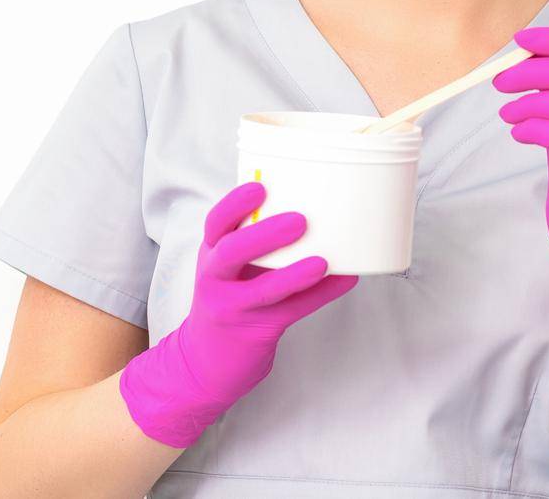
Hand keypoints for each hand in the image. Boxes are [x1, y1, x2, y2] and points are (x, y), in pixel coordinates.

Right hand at [118, 180, 358, 447]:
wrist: (204, 361)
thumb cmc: (228, 301)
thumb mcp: (229, 269)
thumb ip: (255, 243)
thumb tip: (312, 207)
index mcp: (211, 254)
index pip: (215, 224)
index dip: (234, 204)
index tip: (260, 187)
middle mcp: (215, 279)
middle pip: (230, 252)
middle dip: (263, 234)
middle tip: (299, 220)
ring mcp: (233, 308)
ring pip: (261, 290)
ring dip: (293, 274)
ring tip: (321, 261)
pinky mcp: (254, 332)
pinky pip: (290, 312)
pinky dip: (320, 295)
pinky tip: (344, 280)